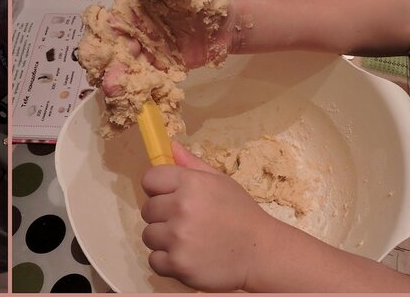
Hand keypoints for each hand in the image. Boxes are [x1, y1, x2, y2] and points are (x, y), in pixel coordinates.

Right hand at [101, 0, 237, 95]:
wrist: (225, 24)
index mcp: (133, 8)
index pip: (111, 22)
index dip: (104, 36)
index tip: (103, 49)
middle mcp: (133, 30)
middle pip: (114, 48)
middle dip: (109, 65)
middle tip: (109, 82)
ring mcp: (144, 51)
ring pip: (126, 67)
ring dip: (119, 81)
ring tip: (116, 93)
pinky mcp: (158, 68)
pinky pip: (145, 80)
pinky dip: (139, 90)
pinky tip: (137, 102)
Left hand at [140, 142, 286, 291]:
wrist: (262, 253)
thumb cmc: (241, 214)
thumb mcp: (221, 182)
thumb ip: (192, 164)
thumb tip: (171, 145)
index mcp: (190, 183)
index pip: (149, 179)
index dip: (156, 189)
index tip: (168, 197)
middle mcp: (181, 208)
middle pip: (147, 209)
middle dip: (162, 216)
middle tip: (185, 222)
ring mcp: (178, 237)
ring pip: (148, 236)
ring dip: (163, 240)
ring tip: (187, 241)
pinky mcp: (178, 264)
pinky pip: (154, 260)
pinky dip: (167, 262)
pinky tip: (186, 257)